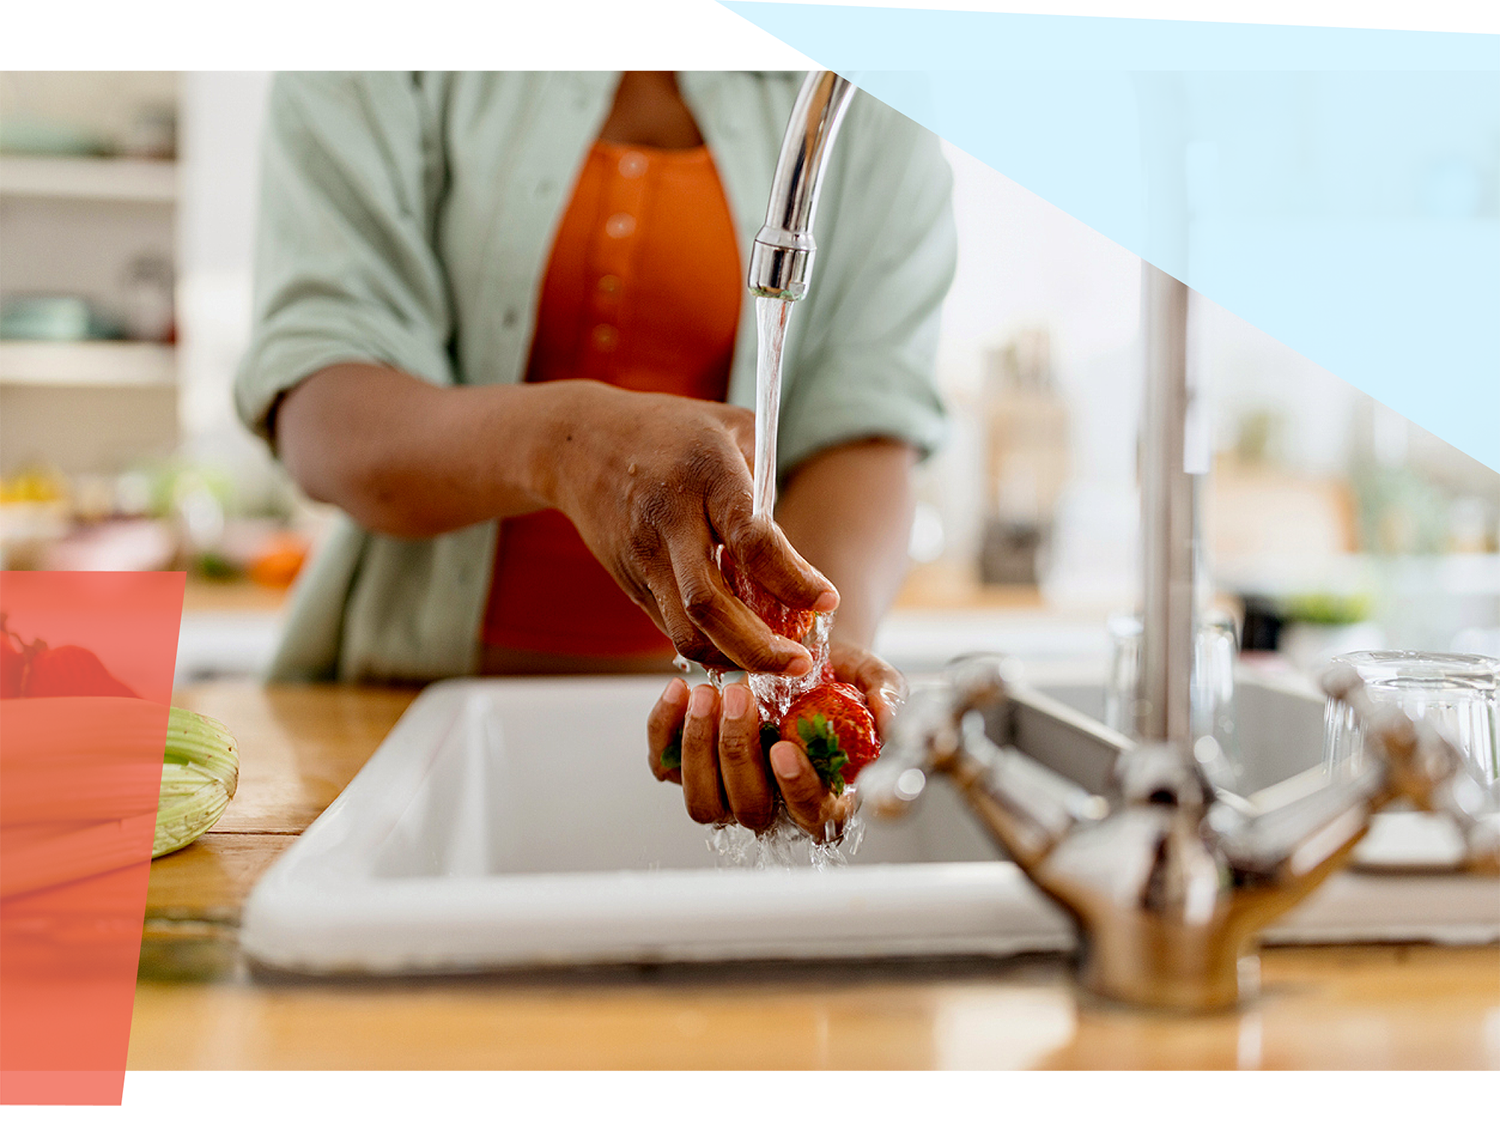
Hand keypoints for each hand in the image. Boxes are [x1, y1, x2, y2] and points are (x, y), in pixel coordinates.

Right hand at [546, 383, 837, 675]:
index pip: (751, 540)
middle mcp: (669, 520)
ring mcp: (644, 557)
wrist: (579, 442)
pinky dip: (711, 647)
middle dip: (759, 647)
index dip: (792, 579)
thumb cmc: (672, 431)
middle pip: (709, 604)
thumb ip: (768, 486)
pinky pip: (672, 628)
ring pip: (685, 631)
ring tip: (776, 663)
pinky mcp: (630, 582)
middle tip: (801, 663)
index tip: (827, 600)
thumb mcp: (732, 429)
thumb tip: (798, 556)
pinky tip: (741, 646)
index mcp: (705, 474)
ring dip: (734, 658)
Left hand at [646, 640, 906, 841]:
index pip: (814, 817)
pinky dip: (664, 730)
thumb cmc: (839, 679)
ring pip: (703, 802)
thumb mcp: (872, 678)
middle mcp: (775, 805)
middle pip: (749, 810)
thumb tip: (887, 718)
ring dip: (699, 749)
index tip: (784, 748)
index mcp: (826, 797)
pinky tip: (678, 691)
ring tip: (707, 693)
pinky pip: (665, 766)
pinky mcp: (689, 769)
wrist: (796, 657)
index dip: (798, 789)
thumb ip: (886, 696)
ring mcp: (728, 792)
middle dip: (739, 754)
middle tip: (740, 695)